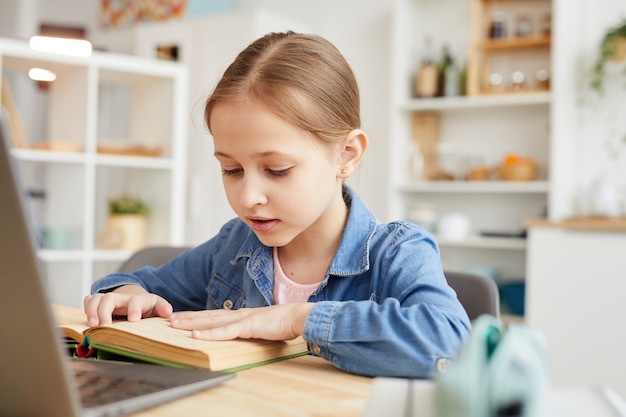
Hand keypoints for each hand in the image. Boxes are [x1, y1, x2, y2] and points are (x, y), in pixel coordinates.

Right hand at [83, 285, 172, 325]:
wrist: (134, 297)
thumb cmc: (146, 306)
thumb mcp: (157, 306)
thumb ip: (163, 308)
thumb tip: (169, 314)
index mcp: (139, 299)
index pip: (136, 300)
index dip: (134, 308)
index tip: (134, 319)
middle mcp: (122, 298)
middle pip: (110, 298)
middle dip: (105, 311)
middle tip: (104, 325)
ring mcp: (109, 299)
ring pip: (96, 299)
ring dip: (92, 311)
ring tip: (92, 325)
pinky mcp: (99, 302)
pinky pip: (89, 300)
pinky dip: (86, 308)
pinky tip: (87, 320)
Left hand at [169, 303, 313, 340]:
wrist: (298, 317)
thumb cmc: (283, 323)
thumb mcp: (262, 327)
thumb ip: (250, 330)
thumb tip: (241, 335)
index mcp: (241, 315)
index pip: (214, 316)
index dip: (197, 317)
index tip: (182, 318)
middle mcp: (238, 314)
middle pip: (207, 316)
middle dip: (187, 318)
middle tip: (169, 320)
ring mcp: (241, 319)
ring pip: (211, 321)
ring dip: (191, 323)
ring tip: (174, 325)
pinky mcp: (247, 326)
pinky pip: (225, 332)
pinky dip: (209, 333)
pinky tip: (195, 335)